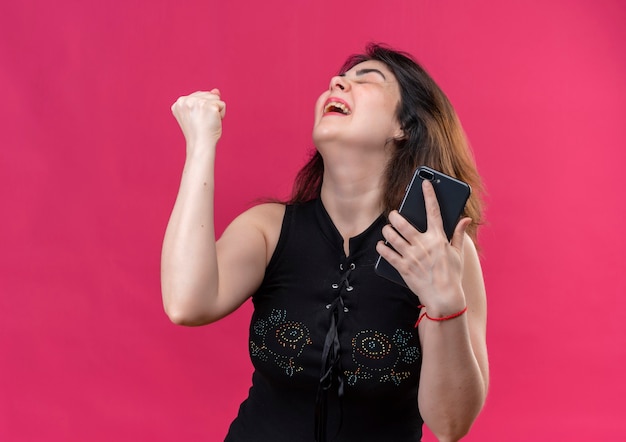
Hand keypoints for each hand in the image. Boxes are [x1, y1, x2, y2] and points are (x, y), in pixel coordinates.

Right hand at [171, 89, 225, 152]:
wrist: (201, 144)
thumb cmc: (200, 133)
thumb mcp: (199, 114)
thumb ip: (205, 100)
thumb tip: (216, 90)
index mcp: (179, 103)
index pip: (199, 96)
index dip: (203, 109)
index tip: (197, 121)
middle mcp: (186, 100)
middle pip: (208, 95)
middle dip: (210, 108)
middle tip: (203, 122)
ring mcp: (197, 102)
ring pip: (215, 98)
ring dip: (216, 111)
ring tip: (208, 122)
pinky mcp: (208, 105)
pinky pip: (222, 105)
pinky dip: (222, 114)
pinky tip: (214, 123)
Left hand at [376, 180, 471, 314]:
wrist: (444, 298)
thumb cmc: (452, 275)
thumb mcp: (457, 253)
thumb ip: (458, 234)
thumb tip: (466, 219)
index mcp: (438, 238)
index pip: (434, 211)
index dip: (429, 195)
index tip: (424, 183)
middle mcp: (423, 244)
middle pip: (403, 223)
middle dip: (395, 215)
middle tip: (393, 214)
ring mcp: (411, 256)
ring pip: (391, 236)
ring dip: (386, 231)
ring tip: (387, 229)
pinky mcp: (403, 267)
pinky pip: (387, 254)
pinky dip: (382, 248)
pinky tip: (381, 245)